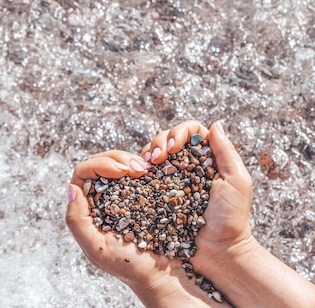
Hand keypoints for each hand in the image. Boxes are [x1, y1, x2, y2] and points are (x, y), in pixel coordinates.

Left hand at [66, 148, 221, 306]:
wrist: (163, 275)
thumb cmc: (128, 266)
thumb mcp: (96, 248)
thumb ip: (78, 221)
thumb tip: (71, 188)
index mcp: (88, 207)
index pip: (83, 172)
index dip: (99, 165)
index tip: (121, 172)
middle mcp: (103, 197)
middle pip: (100, 162)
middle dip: (117, 159)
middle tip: (137, 168)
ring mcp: (123, 193)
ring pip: (118, 162)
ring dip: (130, 159)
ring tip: (145, 169)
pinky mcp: (144, 192)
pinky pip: (138, 170)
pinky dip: (144, 164)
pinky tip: (153, 170)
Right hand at [140, 120, 253, 276]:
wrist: (217, 251)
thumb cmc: (231, 219)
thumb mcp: (237, 181)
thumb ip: (226, 152)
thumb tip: (215, 124)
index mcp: (206, 158)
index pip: (190, 130)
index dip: (178, 132)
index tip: (173, 148)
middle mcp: (187, 165)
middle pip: (167, 138)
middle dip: (158, 141)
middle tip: (157, 158)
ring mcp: (170, 179)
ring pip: (153, 153)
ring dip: (147, 153)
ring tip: (146, 165)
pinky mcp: (157, 193)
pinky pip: (144, 175)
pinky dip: (139, 169)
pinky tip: (138, 174)